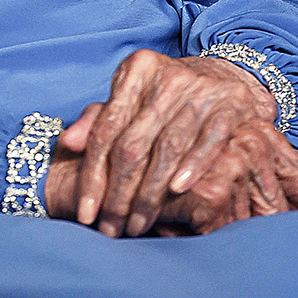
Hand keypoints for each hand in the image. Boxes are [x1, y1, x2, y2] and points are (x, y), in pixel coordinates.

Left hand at [43, 49, 297, 236]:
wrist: (220, 78)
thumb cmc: (163, 98)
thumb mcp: (129, 100)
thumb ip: (95, 122)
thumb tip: (68, 144)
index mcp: (137, 69)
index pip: (106, 129)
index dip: (93, 175)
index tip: (85, 213)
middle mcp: (167, 76)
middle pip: (133, 144)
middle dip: (118, 194)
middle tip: (110, 228)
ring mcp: (201, 89)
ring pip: (167, 149)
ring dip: (150, 194)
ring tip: (137, 224)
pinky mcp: (230, 106)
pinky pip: (208, 142)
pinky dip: (192, 167)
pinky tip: (176, 192)